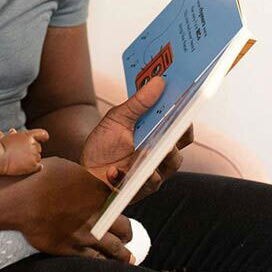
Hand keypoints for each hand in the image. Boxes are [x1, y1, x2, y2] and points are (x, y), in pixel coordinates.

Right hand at [0, 128, 48, 174]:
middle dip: (33, 151)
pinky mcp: (33, 165)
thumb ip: (13, 135)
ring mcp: (34, 155)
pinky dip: (36, 167)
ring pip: (38, 158)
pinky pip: (39, 167)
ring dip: (32, 160)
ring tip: (21, 161)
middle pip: (38, 148)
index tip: (45, 139)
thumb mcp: (7, 138)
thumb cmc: (1, 147)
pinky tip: (30, 168)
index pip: (42, 134)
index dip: (44, 136)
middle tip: (22, 155)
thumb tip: (13, 131)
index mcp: (28, 136)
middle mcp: (33, 144)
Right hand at [14, 157, 137, 262]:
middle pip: (124, 227)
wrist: (21, 199)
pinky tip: (105, 263)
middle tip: (128, 235)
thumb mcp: (67, 167)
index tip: (119, 209)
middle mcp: (98, 215)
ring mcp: (86, 234)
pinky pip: (93, 259)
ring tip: (128, 258)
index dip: (121, 206)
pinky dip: (102, 261)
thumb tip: (87, 181)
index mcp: (99, 192)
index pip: (122, 201)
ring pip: (114, 248)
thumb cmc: (40, 177)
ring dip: (123, 254)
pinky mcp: (71, 249)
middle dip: (127, 232)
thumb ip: (84, 177)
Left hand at [79, 77, 193, 203]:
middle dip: (173, 143)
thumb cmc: (105, 142)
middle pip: (176, 153)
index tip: (185, 109)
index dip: (186, 122)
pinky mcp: (137, 190)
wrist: (84, 167)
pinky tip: (114, 171)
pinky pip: (139, 186)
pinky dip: (125, 177)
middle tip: (168, 132)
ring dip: (153, 161)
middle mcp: (160, 158)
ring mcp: (151, 175)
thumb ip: (138, 103)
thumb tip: (159, 81)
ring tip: (143, 152)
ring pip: (163, 170)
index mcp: (160, 138)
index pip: (182, 132)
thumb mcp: (118, 118)